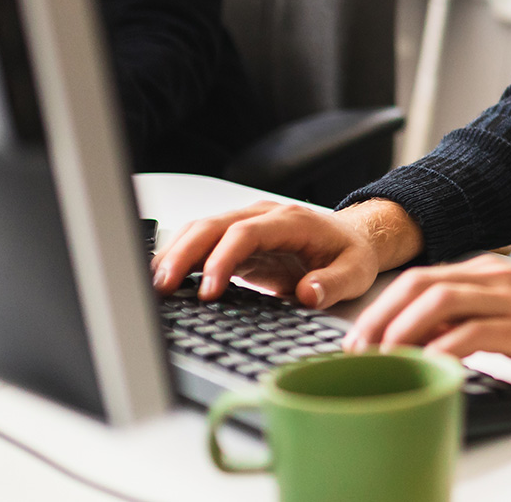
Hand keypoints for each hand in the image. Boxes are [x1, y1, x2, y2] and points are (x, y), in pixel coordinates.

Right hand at [151, 198, 422, 309]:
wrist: (353, 237)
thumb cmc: (352, 254)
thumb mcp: (356, 272)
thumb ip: (333, 284)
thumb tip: (307, 294)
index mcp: (291, 221)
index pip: (245, 233)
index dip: (222, 259)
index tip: (208, 292)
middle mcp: (264, 216)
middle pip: (213, 225)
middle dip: (184, 254)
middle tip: (162, 287)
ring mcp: (248, 224)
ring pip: (201, 228)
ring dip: (174, 253)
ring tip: (154, 285)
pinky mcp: (237, 239)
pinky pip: (202, 241)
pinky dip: (180, 256)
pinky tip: (164, 277)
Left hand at [347, 254, 510, 392]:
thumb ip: (474, 320)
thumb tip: (426, 345)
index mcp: (490, 272)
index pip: (419, 279)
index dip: (381, 307)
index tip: (358, 340)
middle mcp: (496, 277)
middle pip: (419, 285)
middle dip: (380, 317)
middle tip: (358, 352)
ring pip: (439, 301)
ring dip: (401, 331)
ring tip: (383, 361)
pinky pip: (473, 332)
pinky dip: (443, 349)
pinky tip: (429, 368)